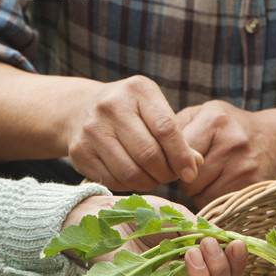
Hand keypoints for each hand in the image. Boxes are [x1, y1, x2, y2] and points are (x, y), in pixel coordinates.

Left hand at [61, 195, 247, 275]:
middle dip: (222, 273)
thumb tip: (226, 243)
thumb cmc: (137, 216)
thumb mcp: (174, 216)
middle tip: (208, 246)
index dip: (237, 268)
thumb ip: (199, 231)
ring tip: (193, 253)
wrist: (100, 216)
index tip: (237, 245)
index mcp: (195, 269)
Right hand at [63, 76, 202, 191]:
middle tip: (170, 177)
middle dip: (165, 173)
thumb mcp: (154, 110)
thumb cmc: (130, 111)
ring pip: (130, 172)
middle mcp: (111, 105)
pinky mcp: (79, 151)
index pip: (166, 128)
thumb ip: (177, 135)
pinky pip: (112, 181)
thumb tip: (196, 164)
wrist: (81, 109)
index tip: (190, 173)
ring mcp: (92, 129)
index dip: (181, 155)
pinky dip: (128, 186)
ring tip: (154, 178)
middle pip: (148, 154)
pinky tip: (133, 178)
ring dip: (149, 183)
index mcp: (137, 89)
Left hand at [175, 100, 275, 208]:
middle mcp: (231, 143)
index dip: (171, 162)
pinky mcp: (251, 188)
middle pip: (188, 179)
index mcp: (215, 121)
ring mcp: (244, 168)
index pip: (178, 152)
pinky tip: (220, 187)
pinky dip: (213, 201)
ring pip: (200, 196)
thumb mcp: (205, 114)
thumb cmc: (230, 128)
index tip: (172, 163)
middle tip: (194, 171)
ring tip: (209, 178)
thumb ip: (177, 127)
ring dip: (198, 192)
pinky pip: (217, 206)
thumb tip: (150, 148)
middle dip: (185, 180)